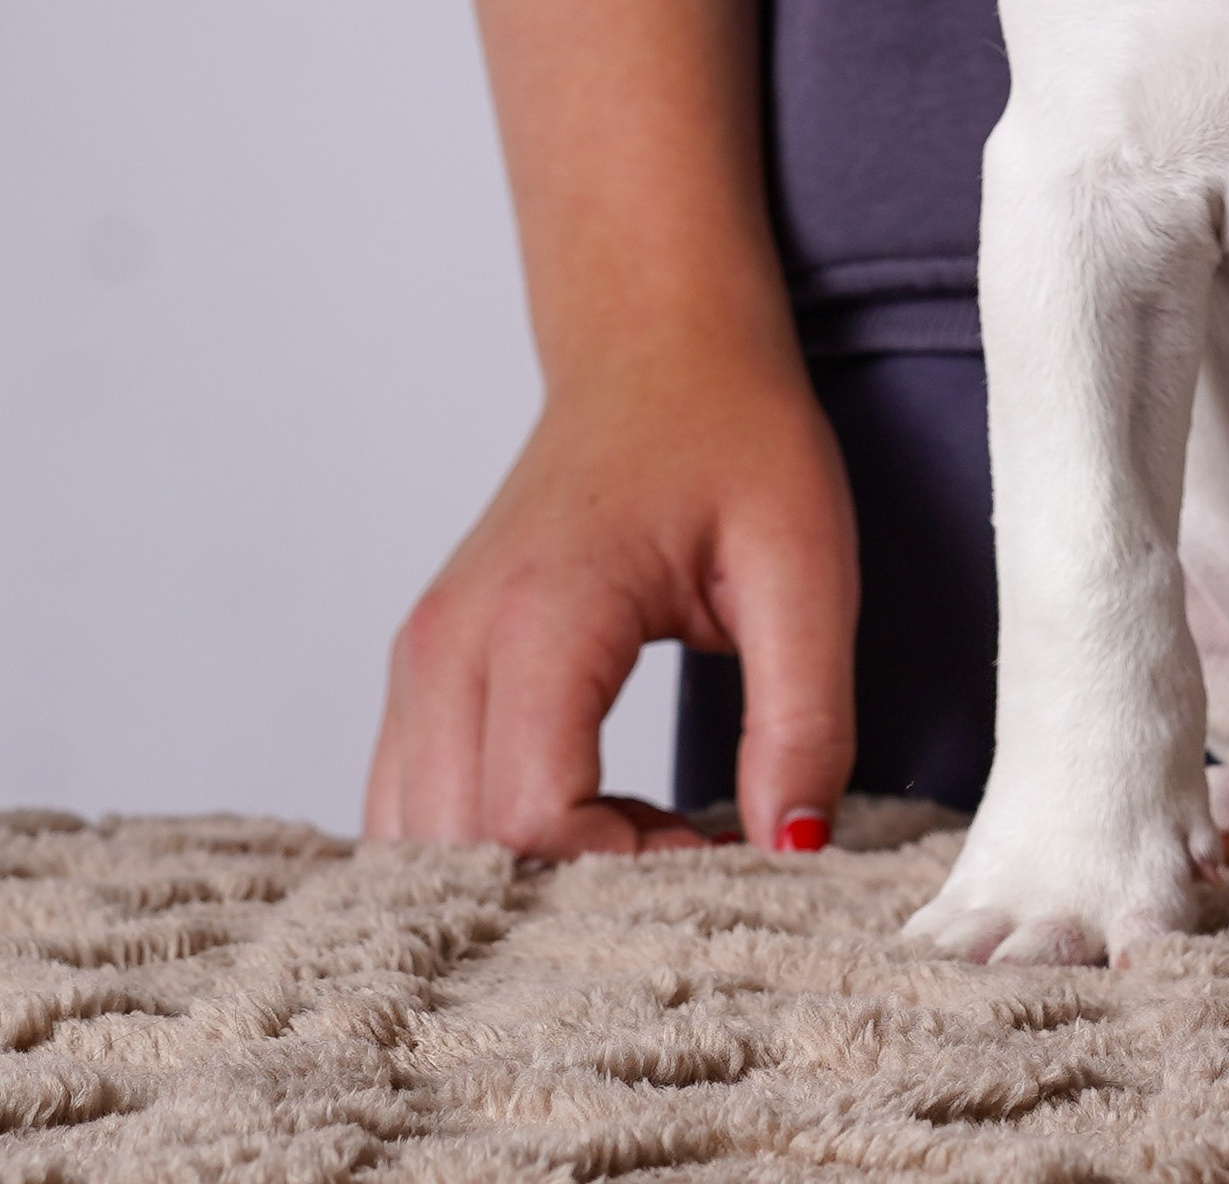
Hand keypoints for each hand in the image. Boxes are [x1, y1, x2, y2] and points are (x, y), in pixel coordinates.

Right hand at [365, 331, 856, 858]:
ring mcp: (422, 655)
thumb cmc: (733, 435)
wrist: (655, 345)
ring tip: (645, 830)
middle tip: (688, 852)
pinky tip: (592, 812)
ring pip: (419, 841)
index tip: (718, 845)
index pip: (534, 814)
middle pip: (463, 850)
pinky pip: (415, 802)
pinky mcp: (424, 666)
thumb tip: (790, 850)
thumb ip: (804, 714)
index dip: (628, 868)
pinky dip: (489, 842)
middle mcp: (450, 641)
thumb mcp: (807, 563)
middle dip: (575, 888)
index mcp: (542, 611)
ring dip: (526, 875)